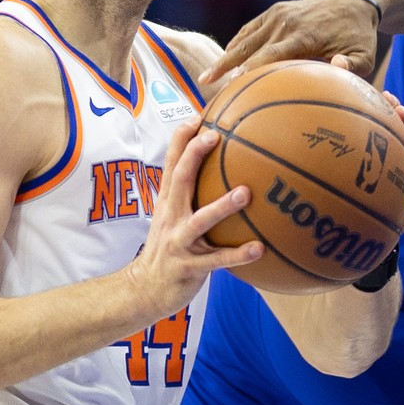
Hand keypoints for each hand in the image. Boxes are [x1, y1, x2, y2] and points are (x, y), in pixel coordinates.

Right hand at [122, 124, 262, 316]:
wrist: (144, 289)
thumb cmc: (167, 249)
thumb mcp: (171, 217)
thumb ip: (189, 195)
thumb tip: (221, 171)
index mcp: (167, 202)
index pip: (170, 163)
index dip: (181, 138)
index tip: (197, 115)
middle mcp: (170, 216)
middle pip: (179, 179)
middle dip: (194, 155)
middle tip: (216, 136)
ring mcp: (178, 242)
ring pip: (201, 220)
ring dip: (222, 205)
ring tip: (245, 193)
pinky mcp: (189, 267)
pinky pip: (217, 260)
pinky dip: (237, 254)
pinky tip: (259, 248)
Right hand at [204, 0, 380, 82]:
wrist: (353, 2)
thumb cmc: (359, 36)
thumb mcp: (365, 56)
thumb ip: (351, 66)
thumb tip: (335, 67)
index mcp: (303, 35)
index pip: (271, 54)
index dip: (251, 69)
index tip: (234, 84)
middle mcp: (285, 23)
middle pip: (251, 48)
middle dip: (229, 67)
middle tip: (208, 86)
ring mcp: (277, 15)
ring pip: (245, 38)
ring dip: (226, 57)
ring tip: (206, 78)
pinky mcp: (274, 11)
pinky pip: (249, 30)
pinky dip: (236, 44)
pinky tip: (224, 61)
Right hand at [378, 88, 403, 235]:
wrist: (351, 194)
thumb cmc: (370, 208)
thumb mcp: (383, 216)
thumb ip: (398, 220)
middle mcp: (401, 158)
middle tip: (403, 115)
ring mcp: (391, 145)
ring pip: (398, 126)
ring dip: (395, 113)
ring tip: (389, 100)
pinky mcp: (379, 133)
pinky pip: (382, 117)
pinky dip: (383, 107)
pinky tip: (379, 94)